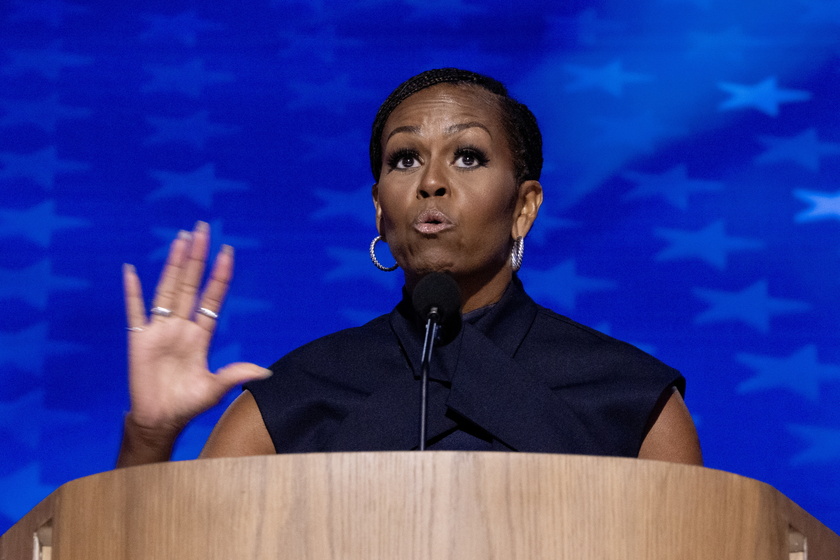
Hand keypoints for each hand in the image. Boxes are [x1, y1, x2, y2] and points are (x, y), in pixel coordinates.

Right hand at [122, 221, 269, 440]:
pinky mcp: (139, 340)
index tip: (228, 252)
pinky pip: (135, 311)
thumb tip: (266, 372)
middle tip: (203, 229)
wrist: (159, 419)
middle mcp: (181, 327)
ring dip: (173, 264)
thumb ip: (235, 375)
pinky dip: (133, 291)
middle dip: (197, 257)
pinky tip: (131, 270)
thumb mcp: (214, 389)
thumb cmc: (187, 404)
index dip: (220, 276)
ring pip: (168, 289)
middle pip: (191, 284)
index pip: (212, 298)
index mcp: (201, 336)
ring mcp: (160, 331)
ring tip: (180, 239)